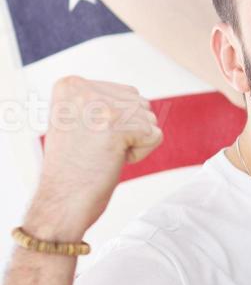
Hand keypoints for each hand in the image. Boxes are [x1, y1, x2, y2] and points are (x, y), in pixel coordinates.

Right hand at [26, 77, 162, 239]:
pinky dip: (140, 153)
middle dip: (129, 130)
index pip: (125, 93)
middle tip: (97, 149)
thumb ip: (101, 102)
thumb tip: (135, 96)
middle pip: (140, 103)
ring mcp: (100, 105)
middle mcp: (83, 89)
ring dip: (134, 142)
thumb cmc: (73, 167)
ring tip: (102, 154)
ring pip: (149, 118)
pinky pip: (155, 135)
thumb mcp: (78, 121)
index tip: (89, 138)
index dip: (117, 123)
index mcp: (71, 84)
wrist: (61, 200)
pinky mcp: (118, 125)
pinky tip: (112, 160)